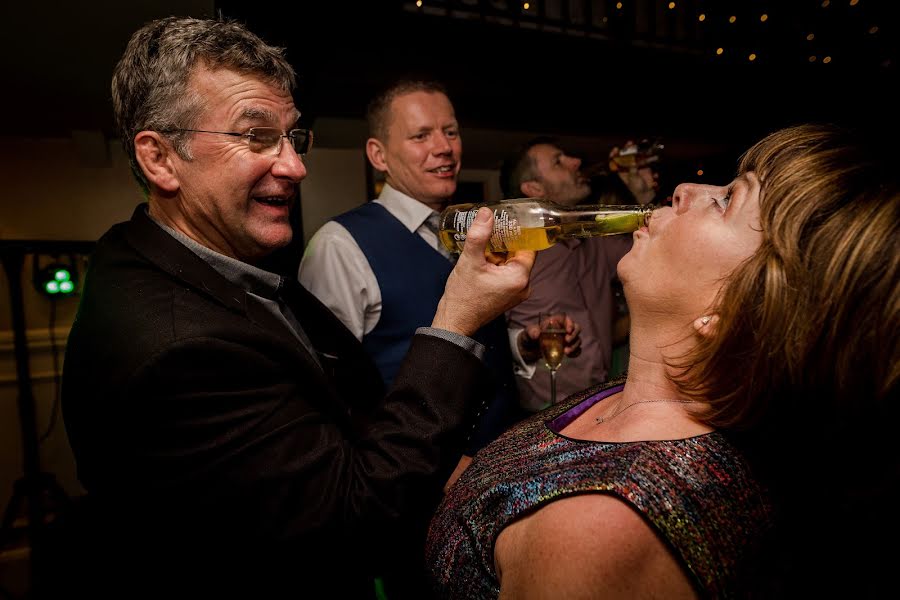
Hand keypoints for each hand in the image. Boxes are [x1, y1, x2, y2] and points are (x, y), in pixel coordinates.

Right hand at [432, 208, 534, 336]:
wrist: (455, 321)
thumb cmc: (463, 297)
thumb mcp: (469, 261)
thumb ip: (479, 235)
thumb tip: (486, 214)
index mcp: (519, 277)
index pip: (529, 246)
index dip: (520, 231)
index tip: (510, 219)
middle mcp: (523, 286)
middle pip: (519, 253)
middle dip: (506, 240)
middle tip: (492, 226)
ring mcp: (516, 292)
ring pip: (511, 262)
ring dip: (499, 251)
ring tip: (484, 241)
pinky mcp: (507, 294)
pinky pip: (506, 272)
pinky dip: (496, 263)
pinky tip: (482, 257)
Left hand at [518, 315, 581, 362]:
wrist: (529, 350)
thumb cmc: (529, 337)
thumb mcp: (527, 334)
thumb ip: (531, 332)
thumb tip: (536, 334)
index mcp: (555, 322)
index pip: (566, 318)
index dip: (570, 323)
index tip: (568, 330)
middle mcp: (563, 329)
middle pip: (576, 328)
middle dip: (574, 335)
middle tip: (567, 341)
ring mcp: (566, 339)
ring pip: (577, 339)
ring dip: (574, 345)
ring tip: (566, 352)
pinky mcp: (567, 348)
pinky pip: (576, 349)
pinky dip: (576, 352)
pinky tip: (570, 356)